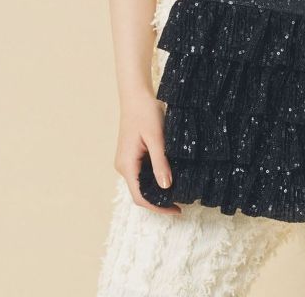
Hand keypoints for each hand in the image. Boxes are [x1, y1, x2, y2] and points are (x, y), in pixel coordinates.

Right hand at [114, 90, 181, 215]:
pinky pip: (142, 172)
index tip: (176, 210)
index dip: (158, 207)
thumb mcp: (156, 137)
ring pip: (141, 183)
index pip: (140, 196)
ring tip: (178, 191)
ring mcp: (126, 160)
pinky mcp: (131, 154)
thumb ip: (160, 162)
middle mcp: (123, 166)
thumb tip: (166, 187)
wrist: (136, 94)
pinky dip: (154, 178)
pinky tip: (169, 175)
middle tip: (181, 202)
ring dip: (157, 189)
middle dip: (159, 200)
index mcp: (127, 165)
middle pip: (140, 192)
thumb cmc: (145, 112)